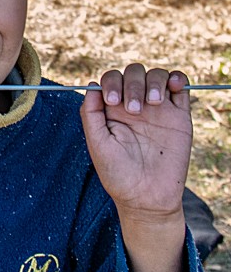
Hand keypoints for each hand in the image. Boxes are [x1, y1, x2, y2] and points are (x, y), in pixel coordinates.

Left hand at [80, 64, 191, 219]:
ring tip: (152, 103)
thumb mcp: (98, 145)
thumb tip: (90, 85)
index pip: (111, 81)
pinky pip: (181, 87)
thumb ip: (91, 115)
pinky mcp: (179, 115)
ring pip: (157, 76)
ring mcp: (157, 109)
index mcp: (112, 111)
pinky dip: (178, 79)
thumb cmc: (118, 175)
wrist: (147, 197)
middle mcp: (134, 106)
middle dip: (132, 83)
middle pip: (134, 73)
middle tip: (133, 109)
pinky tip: (173, 87)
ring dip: (154, 81)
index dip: (111, 83)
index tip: (112, 101)